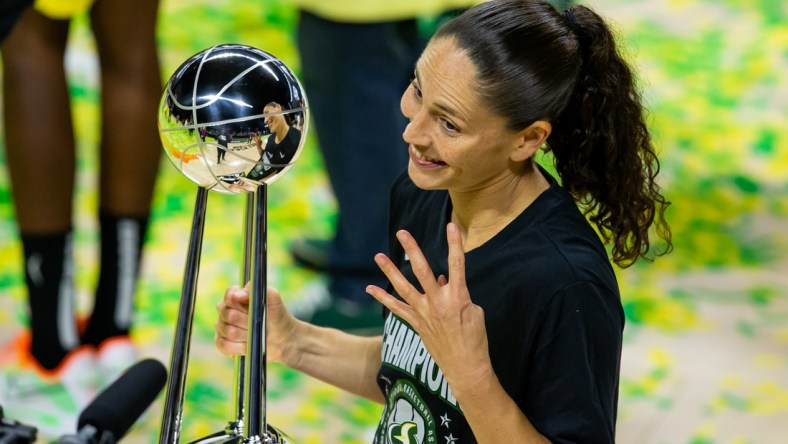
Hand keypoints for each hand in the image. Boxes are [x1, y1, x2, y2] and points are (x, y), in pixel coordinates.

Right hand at [214, 283, 297, 364]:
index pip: (229, 295)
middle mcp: (227, 311)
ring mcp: (223, 327)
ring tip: (255, 334)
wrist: (282, 338)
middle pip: (228, 314)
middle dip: (246, 320)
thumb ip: (257, 289)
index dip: (237, 300)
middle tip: (258, 322)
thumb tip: (239, 293)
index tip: (249, 303)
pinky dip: (238, 347)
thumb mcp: (273, 299)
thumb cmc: (277, 316)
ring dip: (244, 335)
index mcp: (237, 297)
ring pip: (228, 331)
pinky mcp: (223, 343)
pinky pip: (224, 344)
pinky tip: (248, 345)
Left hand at [366, 223, 492, 392]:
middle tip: (402, 233)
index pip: (457, 264)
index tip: (452, 226)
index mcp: (458, 297)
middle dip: (412, 250)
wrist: (466, 366)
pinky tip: (370, 288)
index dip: (455, 244)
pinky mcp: (416, 324)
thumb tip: (443, 279)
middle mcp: (438, 302)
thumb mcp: (474, 311)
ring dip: (390, 271)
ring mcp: (425, 313)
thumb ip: (457, 292)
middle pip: (422, 270)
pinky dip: (383, 298)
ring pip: (403, 287)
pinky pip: (396, 308)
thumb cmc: (475, 338)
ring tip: (378, 256)